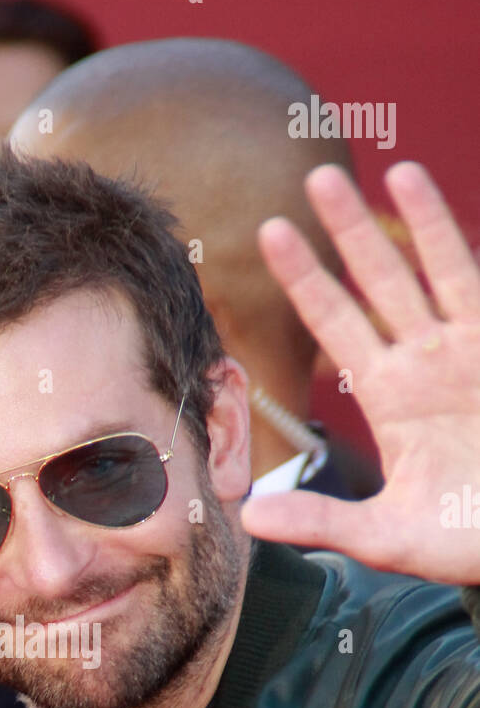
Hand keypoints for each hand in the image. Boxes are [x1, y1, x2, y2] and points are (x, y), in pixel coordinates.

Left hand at [241, 162, 479, 582]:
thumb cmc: (460, 539)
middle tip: (315, 176)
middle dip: (350, 232)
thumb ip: (323, 521)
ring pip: (438, 271)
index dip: (306, 280)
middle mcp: (425, 362)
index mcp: (388, 397)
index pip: (336, 325)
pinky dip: (457, 245)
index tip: (270, 233)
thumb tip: (250, 517)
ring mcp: (469, 351)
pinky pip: (479, 287)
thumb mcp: (386, 537)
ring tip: (391, 168)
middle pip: (379, 283)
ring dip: (417, 222)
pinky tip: (431, 195)